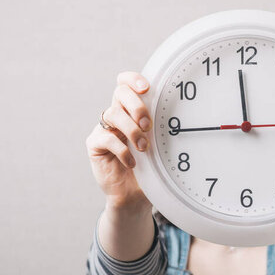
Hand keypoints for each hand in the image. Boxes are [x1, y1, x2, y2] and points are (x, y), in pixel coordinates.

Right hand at [85, 72, 152, 208]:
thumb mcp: (159, 145)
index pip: (126, 83)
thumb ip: (161, 129)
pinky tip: (132, 162)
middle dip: (136, 105)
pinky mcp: (95, 144)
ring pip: (113, 114)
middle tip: (148, 124)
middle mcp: (117, 115)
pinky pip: (106, 138)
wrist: (134, 195)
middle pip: (119, 92)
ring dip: (131, 130)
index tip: (146, 88)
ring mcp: (104, 128)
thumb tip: (180, 118)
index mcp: (131, 109)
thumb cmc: (150, 168)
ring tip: (144, 148)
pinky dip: (122, 150)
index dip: (132, 79)